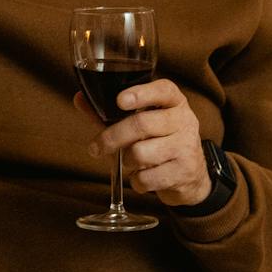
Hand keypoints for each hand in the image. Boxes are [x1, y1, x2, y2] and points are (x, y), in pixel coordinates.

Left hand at [74, 78, 211, 208]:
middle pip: (142, 124)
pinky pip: (148, 178)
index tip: (119, 101)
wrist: (191, 174)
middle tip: (96, 147)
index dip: (140, 94)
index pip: (162, 90)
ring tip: (130, 161)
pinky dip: (137, 181)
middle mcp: (185, 120)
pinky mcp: (185, 172)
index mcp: (174, 102)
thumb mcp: (141, 122)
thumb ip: (109, 112)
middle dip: (112, 137)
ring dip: (126, 161)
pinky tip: (143, 177)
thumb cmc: (158, 141)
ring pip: (141, 153)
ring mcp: (187, 146)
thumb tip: (79, 97)